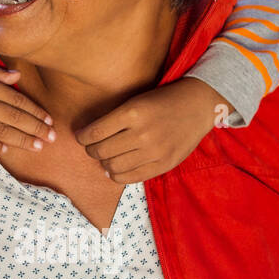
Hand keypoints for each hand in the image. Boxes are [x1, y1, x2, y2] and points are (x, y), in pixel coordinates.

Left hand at [74, 77, 225, 182]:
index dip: (82, 137)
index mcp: (133, 112)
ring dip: (103, 163)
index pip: (95, 132)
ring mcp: (155, 151)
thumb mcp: (135, 101)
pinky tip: (114, 169)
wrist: (198, 106)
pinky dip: (116, 175)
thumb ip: (114, 118)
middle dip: (91, 150)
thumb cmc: (162, 101)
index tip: (81, 137)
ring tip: (105, 157)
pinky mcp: (164, 164)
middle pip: (101, 151)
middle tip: (92, 147)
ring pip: (113, 166)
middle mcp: (143, 133)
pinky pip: (130, 178)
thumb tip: (86, 138)